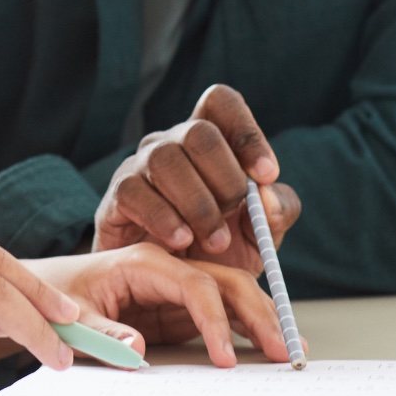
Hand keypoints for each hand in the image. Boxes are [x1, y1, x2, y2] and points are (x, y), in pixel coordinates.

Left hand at [30, 243, 291, 366]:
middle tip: (282, 351)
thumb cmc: (55, 300)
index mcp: (142, 260)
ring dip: (262, 316)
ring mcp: (177, 282)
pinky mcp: (180, 302)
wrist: (45, 294)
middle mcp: (166, 266)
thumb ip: (102, 332)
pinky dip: (248, 324)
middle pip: (224, 279)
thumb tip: (136, 349)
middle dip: (257, 312)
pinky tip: (269, 344)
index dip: (214, 320)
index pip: (194, 283)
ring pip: (232, 290)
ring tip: (288, 350)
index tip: (225, 358)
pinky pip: (223, 308)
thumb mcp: (71, 318)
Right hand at [92, 84, 300, 269]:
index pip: (220, 102)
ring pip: (166, 159)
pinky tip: (181, 242)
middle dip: (225, 178)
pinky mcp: (118, 196)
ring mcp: (140, 165)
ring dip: (198, 204)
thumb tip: (267, 192)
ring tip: (215, 242)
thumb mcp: (261, 234)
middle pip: (198, 132)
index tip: (266, 174)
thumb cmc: (219, 251)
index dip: (246, 130)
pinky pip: (135, 192)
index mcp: (209, 140)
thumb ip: (278, 210)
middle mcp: (172, 143)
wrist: (172, 293)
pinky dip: (164, 218)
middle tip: (236, 215)